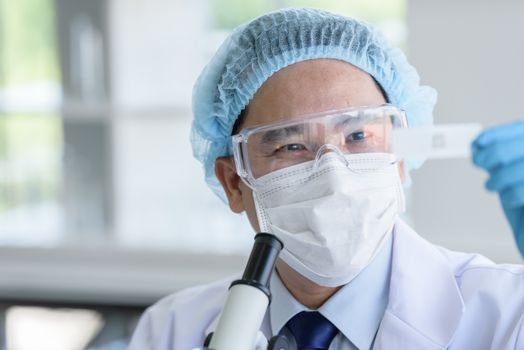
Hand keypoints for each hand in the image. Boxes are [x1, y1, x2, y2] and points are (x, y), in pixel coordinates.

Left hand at [472, 121, 523, 256]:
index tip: (478, 141)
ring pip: (521, 168)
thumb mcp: (507, 174)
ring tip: (492, 185)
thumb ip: (498, 158)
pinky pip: (522, 190)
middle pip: (522, 144)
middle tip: (479, 162)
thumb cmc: (522, 204)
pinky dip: (511, 195)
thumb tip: (478, 145)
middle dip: (494, 152)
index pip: (521, 130)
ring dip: (499, 176)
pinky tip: (510, 200)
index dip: (500, 133)